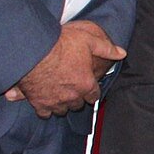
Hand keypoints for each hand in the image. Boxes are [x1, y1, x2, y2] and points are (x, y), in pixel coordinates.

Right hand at [6, 20, 125, 116]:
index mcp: (86, 84)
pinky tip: (44, 101)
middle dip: (77, 97)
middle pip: (78, 104)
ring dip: (62, 104)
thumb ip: (106, 48)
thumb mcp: (88, 40)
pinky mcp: (39, 103)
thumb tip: (121, 53)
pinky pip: (44, 113)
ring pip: (63, 110)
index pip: (94, 95)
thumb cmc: (60, 44)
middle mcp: (72, 96)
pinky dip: (45, 109)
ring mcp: (55, 102)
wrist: (32, 50)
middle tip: (72, 88)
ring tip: (59, 94)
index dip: (91, 91)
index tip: (88, 88)